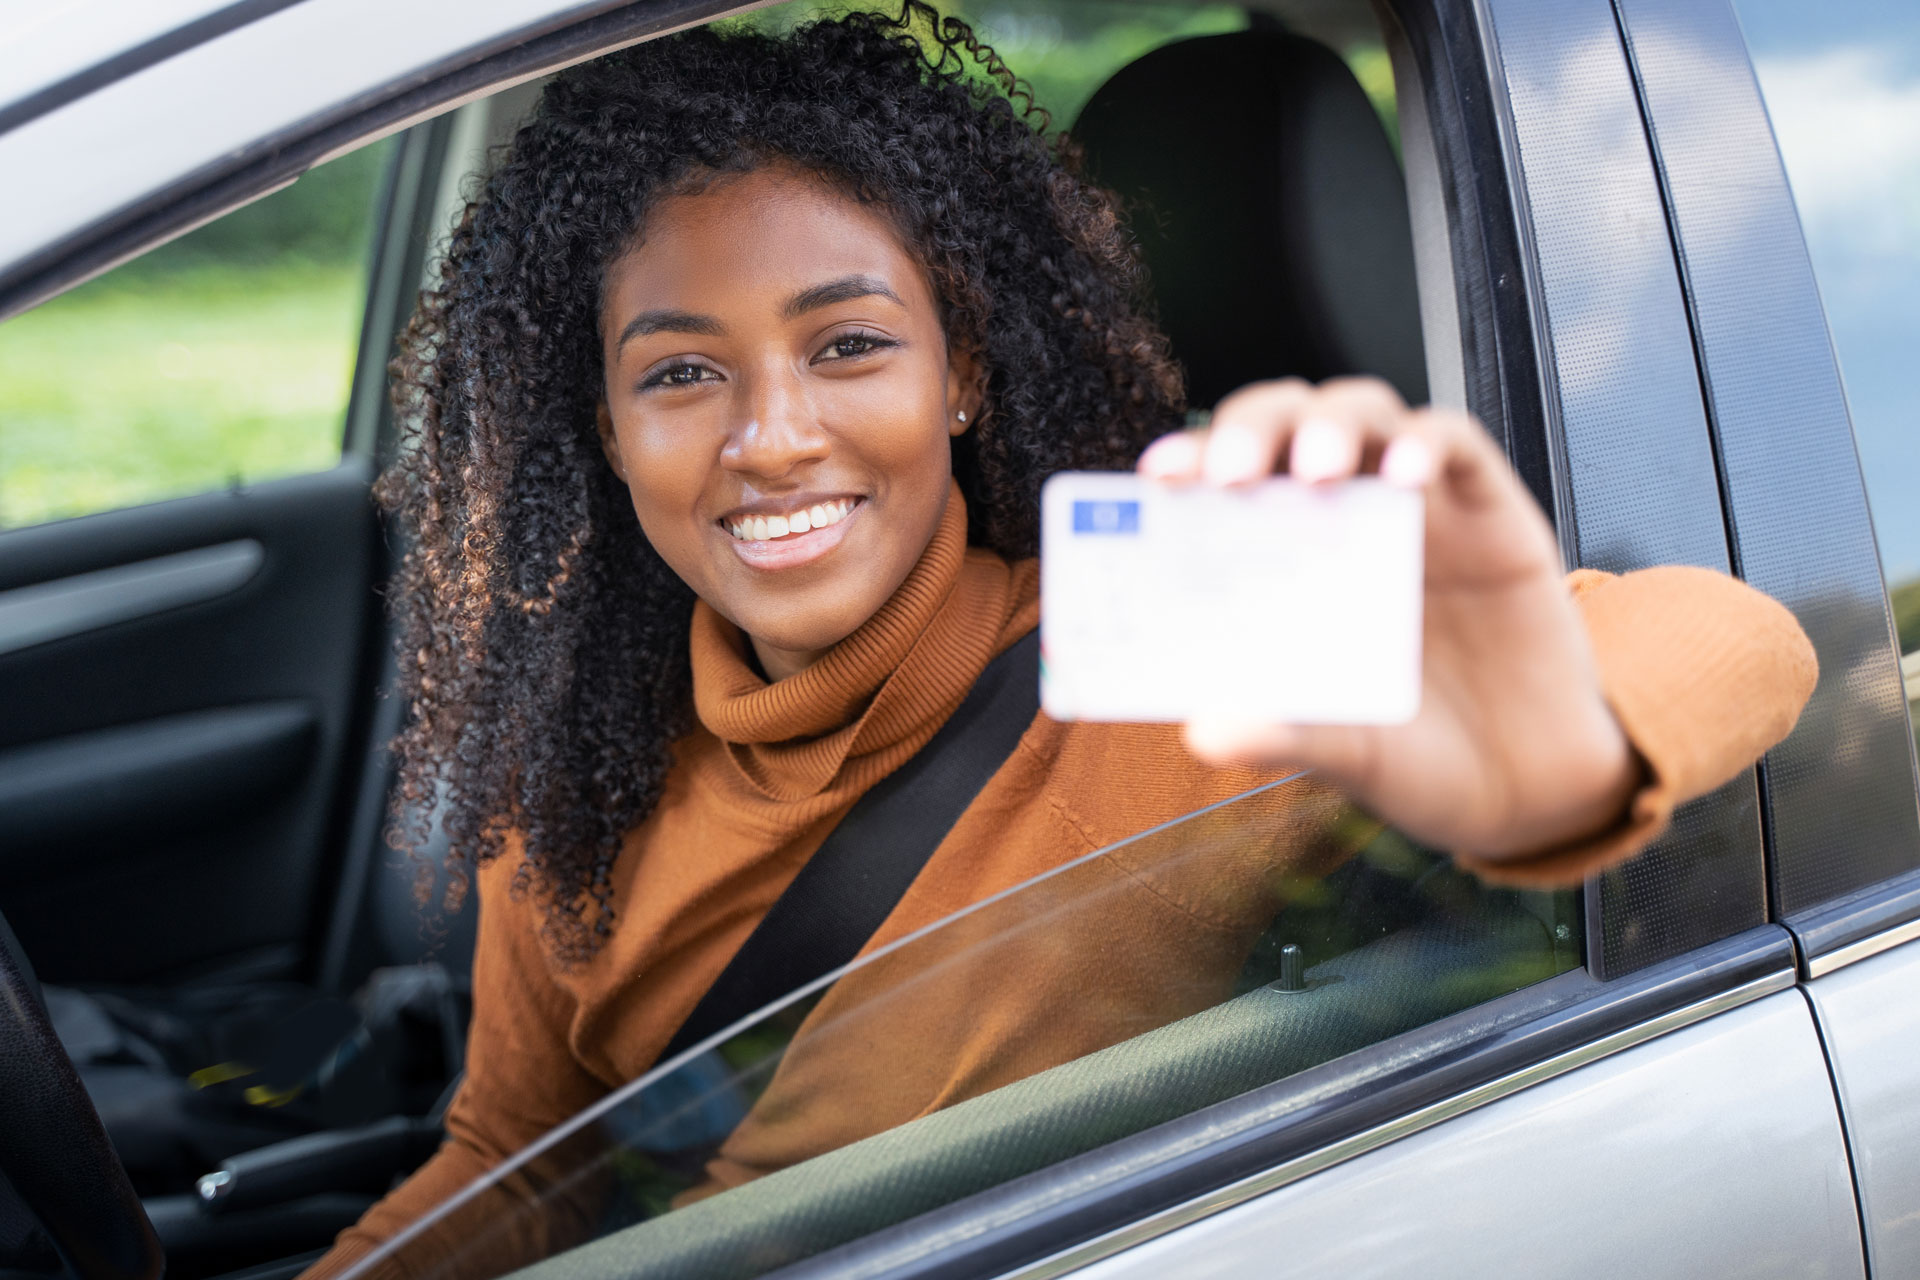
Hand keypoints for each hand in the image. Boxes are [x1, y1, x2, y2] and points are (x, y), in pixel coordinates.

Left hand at [1138, 377, 1640, 860]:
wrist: (1529, 787)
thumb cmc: (1419, 756)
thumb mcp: (1346, 755)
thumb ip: (1284, 736)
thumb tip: (1204, 731)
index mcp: (1285, 562)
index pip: (1226, 482)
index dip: (1192, 461)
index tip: (1157, 476)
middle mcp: (1343, 518)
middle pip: (1287, 424)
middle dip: (1252, 430)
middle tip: (1231, 473)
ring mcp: (1417, 506)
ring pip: (1365, 413)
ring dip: (1331, 426)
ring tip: (1317, 469)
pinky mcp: (1491, 509)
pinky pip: (1456, 444)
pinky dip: (1426, 443)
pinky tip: (1405, 475)